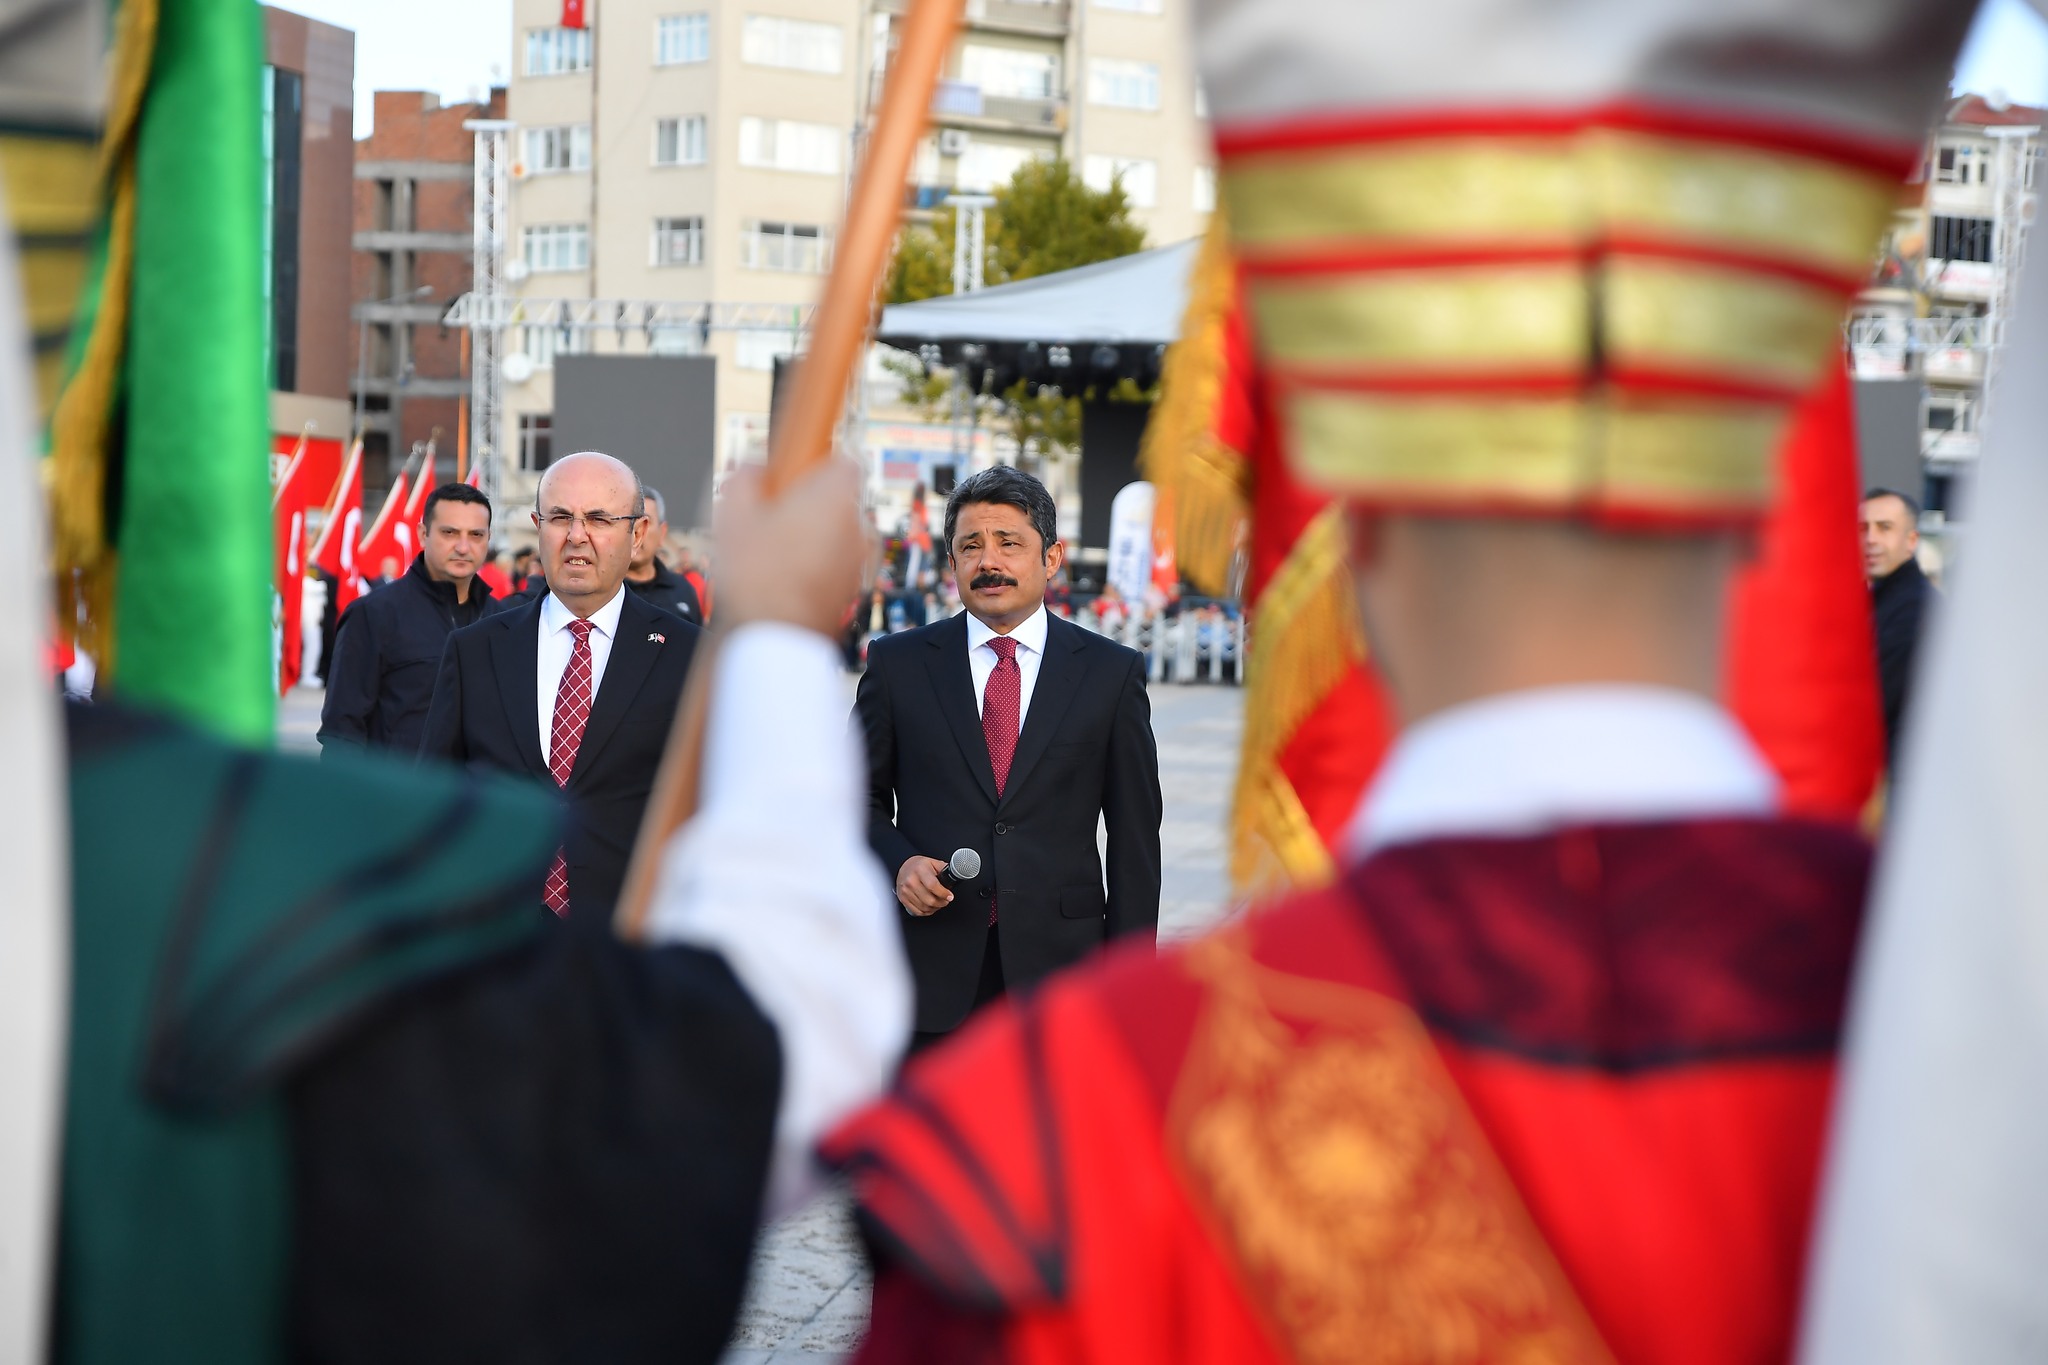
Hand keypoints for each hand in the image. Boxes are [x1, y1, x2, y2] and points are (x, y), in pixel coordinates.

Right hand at [713, 458, 870, 638]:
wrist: (775, 636)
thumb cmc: (757, 573)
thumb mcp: (734, 513)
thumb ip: (745, 478)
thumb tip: (752, 469)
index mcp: (836, 496)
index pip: (846, 462)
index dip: (821, 463)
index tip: (797, 472)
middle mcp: (857, 526)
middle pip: (839, 500)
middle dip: (810, 504)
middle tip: (774, 514)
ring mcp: (859, 561)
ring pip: (837, 535)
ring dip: (813, 537)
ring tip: (774, 550)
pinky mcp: (853, 590)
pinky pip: (836, 565)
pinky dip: (817, 565)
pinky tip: (784, 577)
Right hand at [895, 855, 952, 916]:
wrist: (904, 868)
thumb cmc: (919, 866)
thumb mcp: (933, 862)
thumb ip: (944, 868)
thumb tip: (956, 873)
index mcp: (920, 870)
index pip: (933, 886)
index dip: (943, 893)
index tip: (950, 896)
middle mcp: (911, 881)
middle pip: (929, 899)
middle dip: (941, 903)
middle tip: (946, 900)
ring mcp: (906, 891)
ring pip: (924, 907)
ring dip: (935, 908)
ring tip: (939, 903)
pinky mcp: (903, 899)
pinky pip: (917, 911)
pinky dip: (926, 912)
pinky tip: (930, 907)